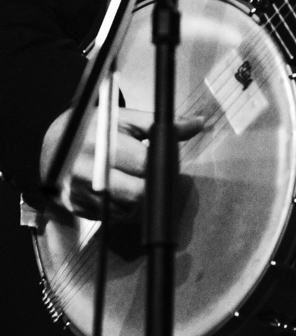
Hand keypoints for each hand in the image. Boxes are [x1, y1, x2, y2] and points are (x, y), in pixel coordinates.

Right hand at [40, 106, 204, 219]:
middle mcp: (89, 168)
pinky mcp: (78, 209)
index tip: (169, 162)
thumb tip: (198, 124)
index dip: (164, 165)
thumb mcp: (128, 119)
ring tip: (136, 178)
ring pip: (128, 209)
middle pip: (138, 193)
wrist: (57, 146)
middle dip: (153, 186)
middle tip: (156, 175)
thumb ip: (162, 124)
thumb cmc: (98, 129)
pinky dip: (124, 207)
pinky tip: (122, 189)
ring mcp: (81, 192)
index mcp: (103, 140)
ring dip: (140, 198)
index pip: (145, 163)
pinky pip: (114, 217)